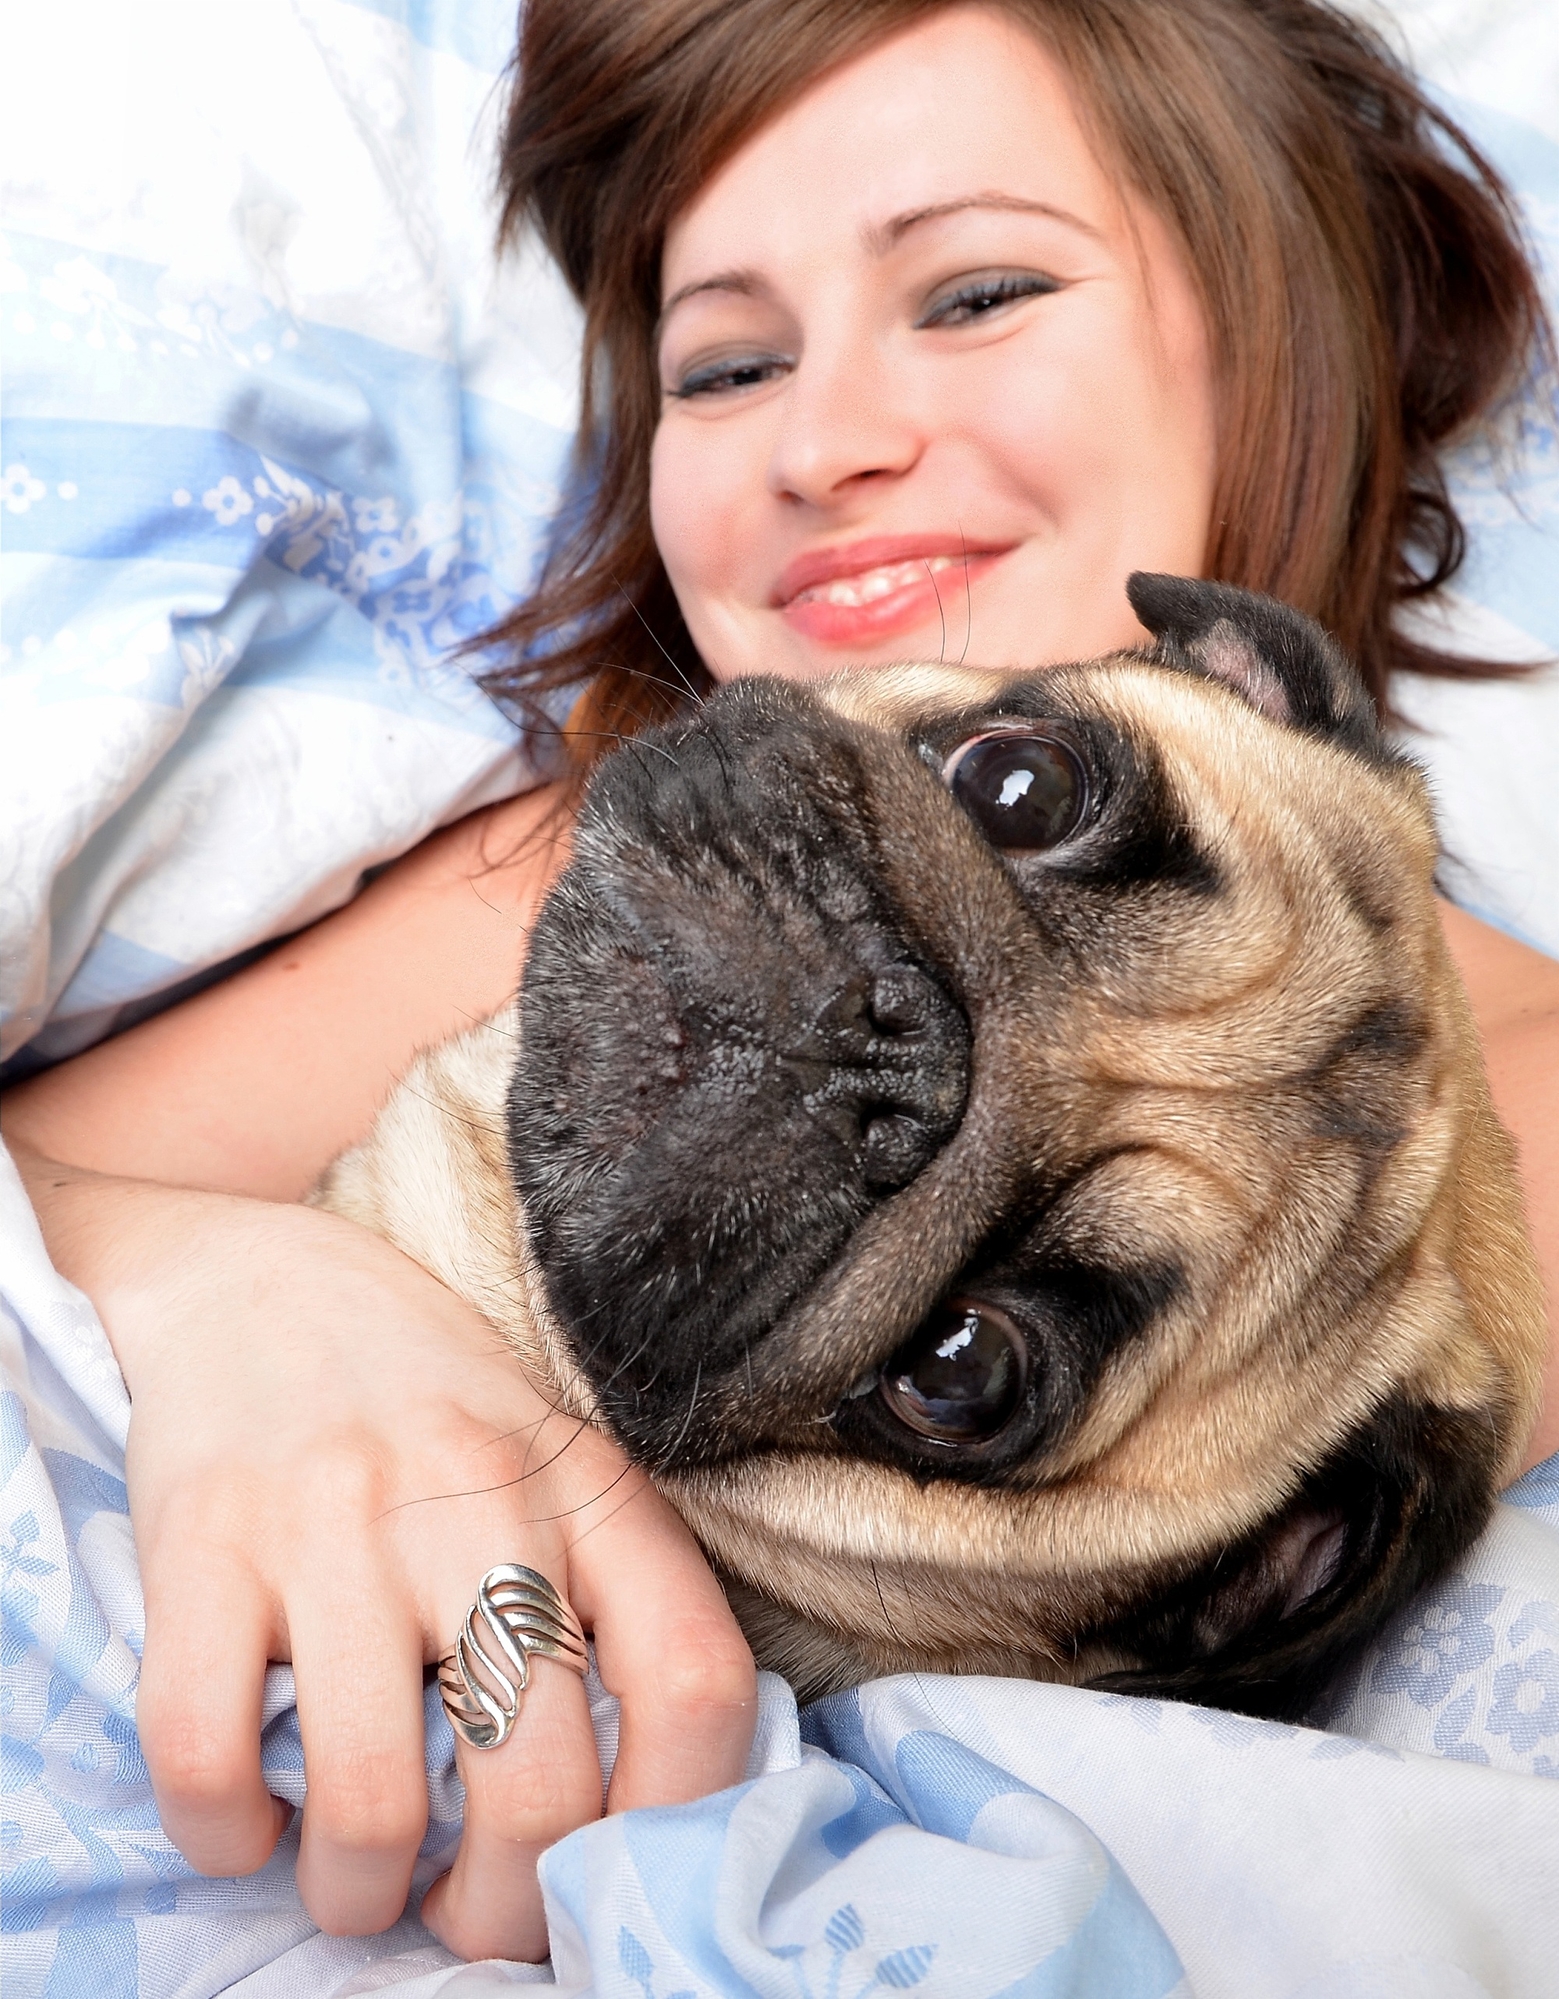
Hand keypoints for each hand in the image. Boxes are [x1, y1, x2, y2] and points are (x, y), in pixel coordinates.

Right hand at [13, 1147, 756, 1961]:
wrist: (261, 1280)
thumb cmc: (427, 1402)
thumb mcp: (553, 1468)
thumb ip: (604, 1602)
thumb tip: (628, 1814)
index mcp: (589, 1487)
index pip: (696, 1680)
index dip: (676, 1822)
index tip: (617, 1875)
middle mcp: (478, 1498)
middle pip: (541, 1786)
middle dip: (504, 1911)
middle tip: (469, 1913)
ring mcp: (337, 1518)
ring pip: (374, 1802)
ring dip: (359, 1895)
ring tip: (355, 1877)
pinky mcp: (206, 1538)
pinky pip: (210, 1758)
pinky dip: (225, 1837)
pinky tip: (247, 1820)